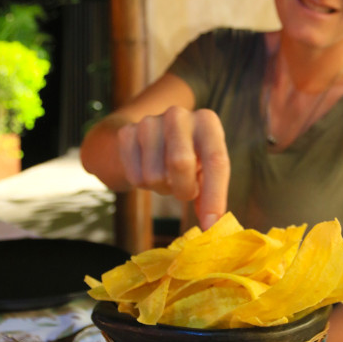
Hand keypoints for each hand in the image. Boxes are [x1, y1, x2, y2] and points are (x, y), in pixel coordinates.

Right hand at [116, 106, 229, 229]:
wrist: (152, 136)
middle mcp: (179, 115)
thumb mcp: (206, 168)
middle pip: (180, 163)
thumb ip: (212, 194)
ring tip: (167, 177)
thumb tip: (213, 226)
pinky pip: (134, 176)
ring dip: (162, 188)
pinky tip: (149, 171)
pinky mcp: (126, 132)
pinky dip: (143, 185)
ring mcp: (150, 121)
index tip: (211, 225)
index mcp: (208, 122)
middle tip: (185, 193)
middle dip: (184, 190)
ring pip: (154, 175)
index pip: (216, 161)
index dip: (214, 196)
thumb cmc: (190, 156)